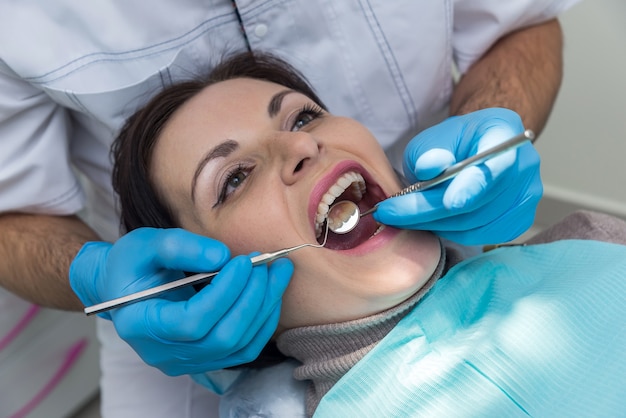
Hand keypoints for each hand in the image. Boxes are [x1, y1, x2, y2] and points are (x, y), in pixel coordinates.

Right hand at [70, 227, 292, 374]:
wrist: (127, 285)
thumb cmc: (132, 263)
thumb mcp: (144, 243)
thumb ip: (178, 246)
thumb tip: (221, 255)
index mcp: (141, 326)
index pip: (191, 322)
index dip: (224, 293)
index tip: (243, 262)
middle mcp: (165, 354)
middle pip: (222, 338)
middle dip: (252, 298)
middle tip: (266, 264)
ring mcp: (188, 361)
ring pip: (239, 345)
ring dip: (265, 306)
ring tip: (277, 271)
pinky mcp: (207, 358)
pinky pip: (244, 347)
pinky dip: (263, 319)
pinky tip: (271, 291)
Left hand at [374, 108, 541, 244]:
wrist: (476, 148)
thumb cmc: (453, 142)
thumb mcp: (432, 137)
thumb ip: (429, 151)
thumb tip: (428, 169)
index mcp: (504, 132)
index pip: (496, 163)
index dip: (474, 186)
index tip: (450, 203)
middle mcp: (524, 164)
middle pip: (478, 201)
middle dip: (428, 210)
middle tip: (390, 213)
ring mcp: (526, 195)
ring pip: (476, 224)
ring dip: (435, 224)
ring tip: (404, 216)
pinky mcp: (518, 221)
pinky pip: (480, 236)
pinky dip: (451, 232)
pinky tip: (430, 221)